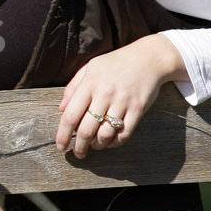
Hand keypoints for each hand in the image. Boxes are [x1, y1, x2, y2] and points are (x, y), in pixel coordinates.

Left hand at [55, 34, 186, 159]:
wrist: (149, 58)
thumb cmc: (115, 63)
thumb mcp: (90, 68)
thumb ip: (73, 88)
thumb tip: (61, 110)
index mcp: (89, 84)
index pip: (70, 116)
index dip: (63, 135)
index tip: (61, 147)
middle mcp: (104, 94)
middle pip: (86, 130)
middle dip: (80, 147)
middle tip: (78, 153)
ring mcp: (122, 102)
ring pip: (105, 134)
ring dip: (98, 145)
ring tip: (95, 146)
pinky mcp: (138, 109)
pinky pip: (124, 133)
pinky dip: (115, 142)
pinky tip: (111, 142)